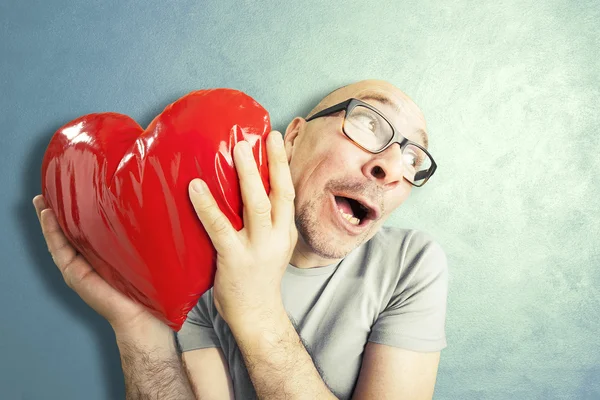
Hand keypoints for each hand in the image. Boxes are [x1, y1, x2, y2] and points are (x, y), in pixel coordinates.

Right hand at [32, 195, 160, 332]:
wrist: (148, 319)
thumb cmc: (159, 289)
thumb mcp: (154, 255)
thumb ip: (152, 236)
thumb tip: (168, 204)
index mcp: (113, 254)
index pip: (97, 228)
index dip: (87, 209)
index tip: (84, 187)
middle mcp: (96, 260)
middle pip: (76, 231)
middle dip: (65, 209)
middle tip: (56, 185)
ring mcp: (83, 268)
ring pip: (62, 237)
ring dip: (51, 217)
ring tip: (44, 197)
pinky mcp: (76, 275)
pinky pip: (59, 250)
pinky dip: (51, 232)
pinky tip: (47, 215)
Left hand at [188, 131, 297, 326]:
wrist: (257, 316)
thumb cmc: (258, 278)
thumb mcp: (272, 247)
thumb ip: (265, 222)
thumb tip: (245, 190)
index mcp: (286, 232)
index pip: (289, 193)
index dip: (284, 165)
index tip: (278, 139)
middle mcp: (278, 237)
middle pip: (280, 193)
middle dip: (275, 163)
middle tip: (266, 136)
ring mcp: (258, 248)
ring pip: (257, 205)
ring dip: (249, 175)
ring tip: (238, 150)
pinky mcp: (235, 259)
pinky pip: (220, 227)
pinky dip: (208, 205)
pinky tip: (195, 187)